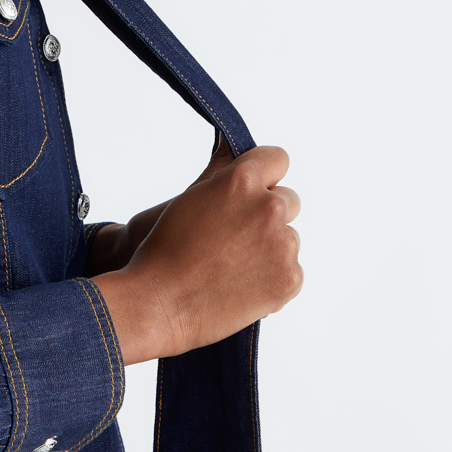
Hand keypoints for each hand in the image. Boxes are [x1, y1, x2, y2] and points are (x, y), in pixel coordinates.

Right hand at [91, 142, 301, 365]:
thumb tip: (233, 147)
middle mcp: (268, 208)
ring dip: (270, 249)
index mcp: (242, 182)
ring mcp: (282, 245)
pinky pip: (292, 271)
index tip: (252, 192)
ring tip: (232, 267)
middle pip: (288, 201)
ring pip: (289, 238)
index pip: (278, 160)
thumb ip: (222, 172)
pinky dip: (272, 279)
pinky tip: (241, 286)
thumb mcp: (190, 197)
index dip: (264, 176)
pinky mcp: (289, 278)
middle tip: (234, 238)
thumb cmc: (165, 250)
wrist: (159, 304)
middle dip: (266, 215)